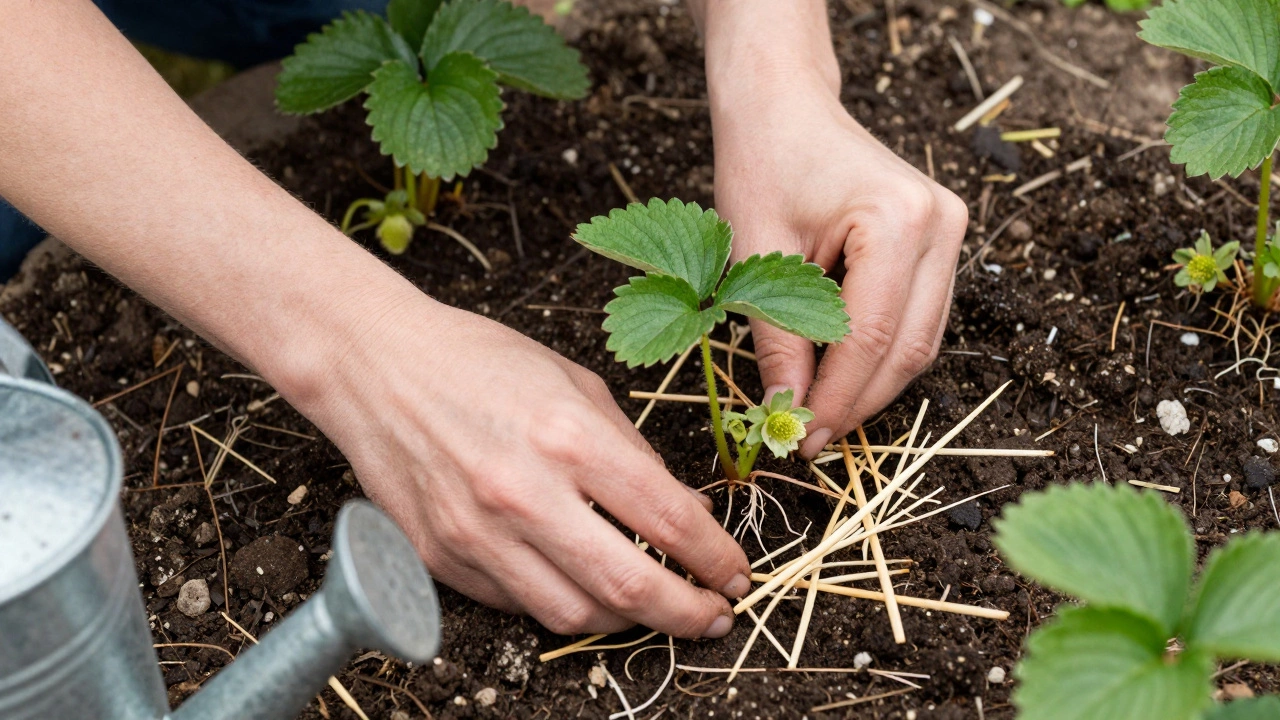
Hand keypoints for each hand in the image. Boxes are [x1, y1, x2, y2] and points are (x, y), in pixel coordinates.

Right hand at [300, 294, 751, 636]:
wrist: (376, 367)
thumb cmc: (479, 362)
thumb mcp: (577, 383)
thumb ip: (631, 452)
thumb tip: (680, 514)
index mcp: (569, 437)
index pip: (669, 520)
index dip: (715, 557)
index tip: (734, 572)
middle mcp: (525, 493)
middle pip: (629, 586)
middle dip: (688, 613)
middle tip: (714, 616)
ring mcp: (478, 534)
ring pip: (574, 615)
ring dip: (627, 620)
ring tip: (651, 605)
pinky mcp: (443, 558)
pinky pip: (518, 604)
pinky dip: (562, 602)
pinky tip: (581, 586)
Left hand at [709, 65, 967, 457]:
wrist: (785, 107)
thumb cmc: (762, 163)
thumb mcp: (754, 256)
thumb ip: (777, 338)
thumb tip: (787, 414)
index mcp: (898, 218)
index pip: (871, 337)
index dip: (836, 398)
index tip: (799, 438)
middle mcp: (941, 224)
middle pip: (908, 346)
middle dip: (857, 402)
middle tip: (808, 439)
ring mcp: (951, 231)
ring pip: (920, 341)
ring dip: (872, 385)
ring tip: (819, 414)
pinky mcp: (942, 241)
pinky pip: (919, 319)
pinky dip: (881, 354)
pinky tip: (838, 375)